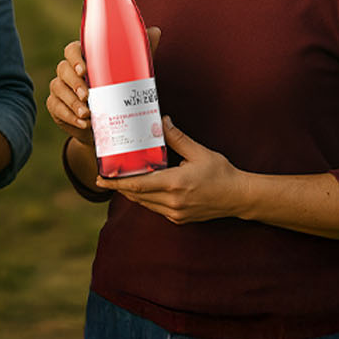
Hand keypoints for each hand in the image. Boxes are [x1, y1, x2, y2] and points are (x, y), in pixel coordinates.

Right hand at [45, 27, 160, 143]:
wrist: (110, 122)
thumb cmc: (120, 89)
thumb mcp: (132, 72)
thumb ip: (141, 52)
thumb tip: (156, 31)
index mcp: (83, 57)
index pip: (71, 50)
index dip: (75, 59)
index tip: (85, 70)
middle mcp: (68, 70)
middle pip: (62, 69)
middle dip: (74, 83)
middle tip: (88, 96)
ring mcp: (60, 88)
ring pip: (58, 89)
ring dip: (72, 102)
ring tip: (88, 114)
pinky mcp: (56, 106)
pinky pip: (56, 108)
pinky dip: (69, 116)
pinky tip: (82, 122)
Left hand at [98, 115, 246, 224]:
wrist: (238, 197)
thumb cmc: (221, 173)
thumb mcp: (199, 152)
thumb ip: (177, 138)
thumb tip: (162, 120)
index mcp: (175, 184)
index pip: (137, 185)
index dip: (116, 182)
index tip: (100, 178)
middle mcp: (172, 202)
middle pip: (136, 196)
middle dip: (118, 187)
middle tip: (102, 178)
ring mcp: (175, 213)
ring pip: (144, 204)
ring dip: (131, 194)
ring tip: (118, 181)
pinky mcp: (179, 219)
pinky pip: (155, 209)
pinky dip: (145, 199)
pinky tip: (141, 189)